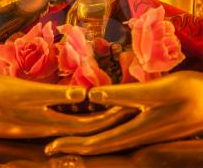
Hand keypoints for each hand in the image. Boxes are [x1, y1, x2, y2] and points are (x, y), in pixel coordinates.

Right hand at [0, 74, 129, 137]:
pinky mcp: (32, 119)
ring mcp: (40, 124)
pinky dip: (74, 109)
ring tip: (106, 101)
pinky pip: (60, 116)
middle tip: (123, 102)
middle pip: (84, 124)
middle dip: (104, 115)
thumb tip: (84, 95)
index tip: (127, 106)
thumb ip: (56, 95)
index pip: (89, 125)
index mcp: (50, 123)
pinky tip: (78, 100)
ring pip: (73, 121)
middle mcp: (49, 127)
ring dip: (90, 112)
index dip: (108, 116)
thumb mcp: (27, 94)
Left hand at [45, 71, 202, 154]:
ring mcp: (141, 131)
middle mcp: (135, 136)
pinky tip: (96, 121)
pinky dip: (101, 128)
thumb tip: (90, 96)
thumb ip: (124, 96)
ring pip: (106, 138)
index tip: (50, 147)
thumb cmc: (189, 94)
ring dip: (85, 139)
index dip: (72, 146)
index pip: (96, 143)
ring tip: (67, 136)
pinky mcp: (146, 124)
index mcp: (135, 131)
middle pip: (98, 144)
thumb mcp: (157, 92)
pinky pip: (117, 129)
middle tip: (49, 146)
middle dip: (73, 146)